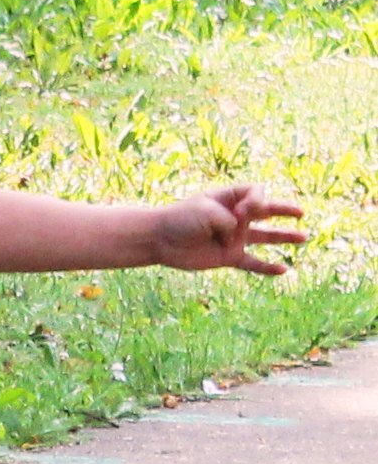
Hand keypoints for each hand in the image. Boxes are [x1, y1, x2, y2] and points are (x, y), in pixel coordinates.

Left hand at [152, 186, 306, 275]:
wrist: (159, 239)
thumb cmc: (181, 219)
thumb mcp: (207, 211)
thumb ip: (230, 221)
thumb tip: (238, 238)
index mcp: (229, 198)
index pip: (255, 193)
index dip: (257, 202)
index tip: (242, 212)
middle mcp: (235, 217)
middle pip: (265, 211)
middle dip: (283, 210)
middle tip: (300, 212)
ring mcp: (233, 237)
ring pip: (264, 237)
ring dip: (283, 237)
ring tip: (303, 237)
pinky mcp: (228, 256)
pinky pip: (252, 263)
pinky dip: (267, 267)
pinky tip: (284, 271)